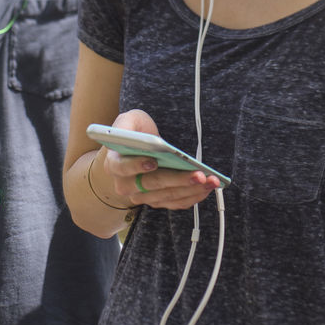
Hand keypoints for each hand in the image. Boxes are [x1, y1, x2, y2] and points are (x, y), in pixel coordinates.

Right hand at [101, 109, 219, 210]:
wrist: (133, 151)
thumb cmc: (133, 133)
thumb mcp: (128, 121)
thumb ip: (128, 125)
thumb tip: (142, 138)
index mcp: (114, 163)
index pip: (122, 167)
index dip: (136, 166)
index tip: (153, 162)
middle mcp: (125, 184)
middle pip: (151, 185)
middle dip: (177, 180)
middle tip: (198, 174)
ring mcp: (141, 196)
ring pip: (166, 196)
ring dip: (191, 190)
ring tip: (210, 180)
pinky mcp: (156, 201)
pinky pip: (175, 203)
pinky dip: (192, 196)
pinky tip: (207, 187)